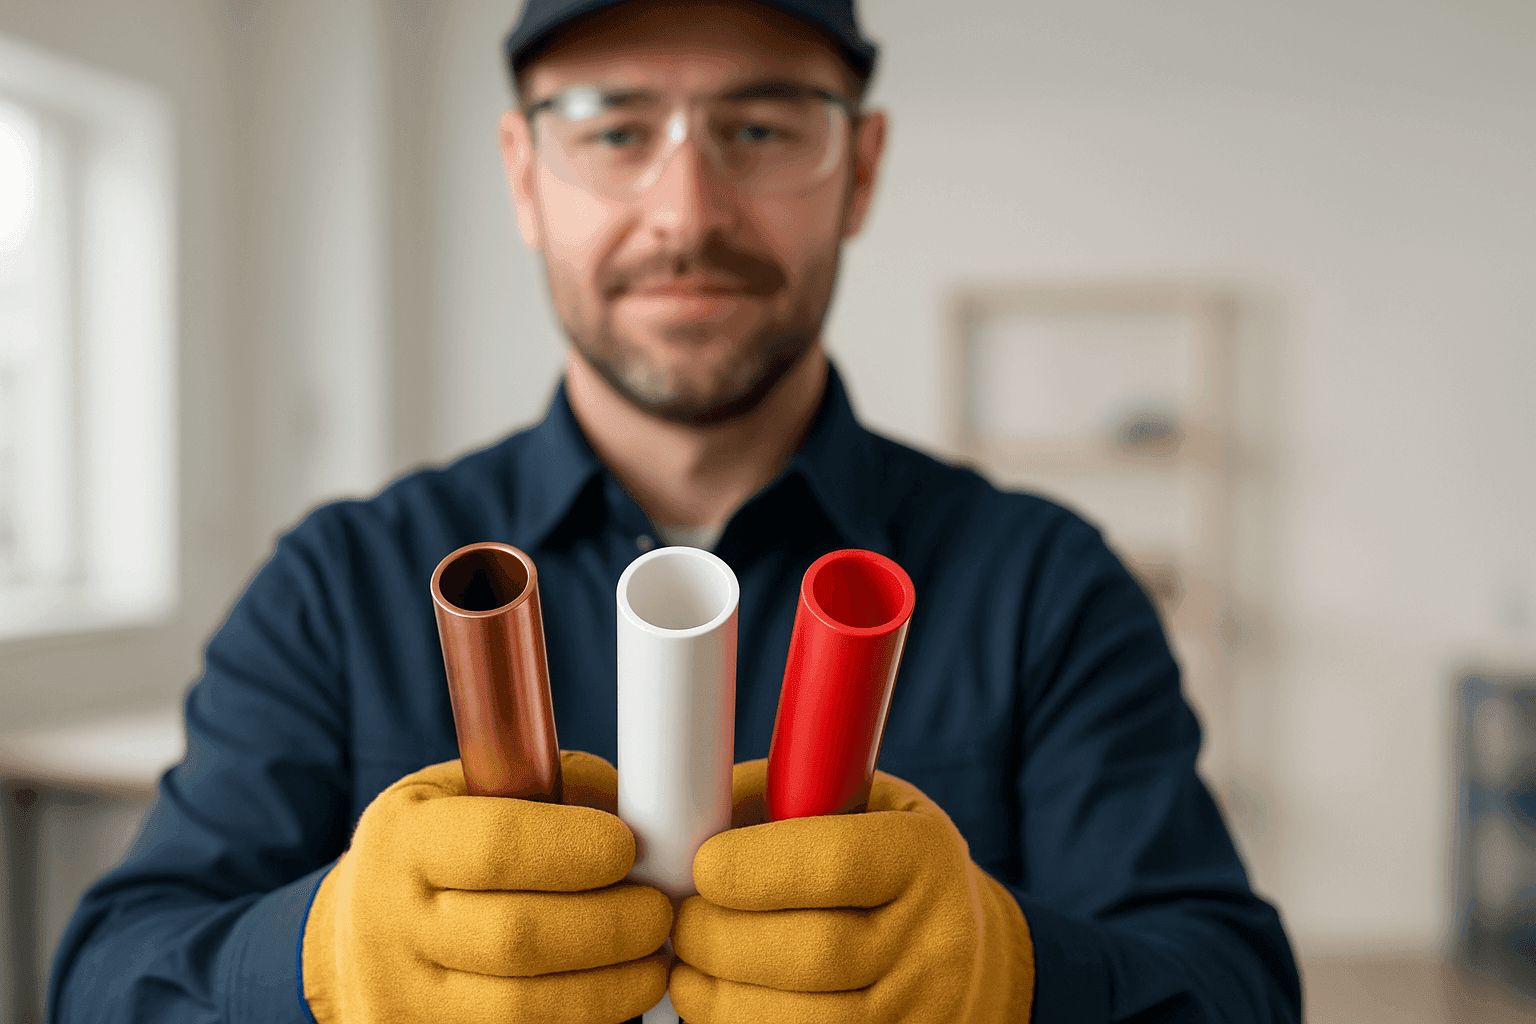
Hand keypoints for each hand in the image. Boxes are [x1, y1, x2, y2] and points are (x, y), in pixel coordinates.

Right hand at [302, 751, 670, 1023]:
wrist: (359, 936)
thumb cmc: (436, 852)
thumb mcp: (467, 793)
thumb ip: (548, 786)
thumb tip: (635, 805)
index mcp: (402, 841)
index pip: (496, 846)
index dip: (575, 849)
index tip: (628, 847)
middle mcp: (389, 923)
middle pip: (517, 937)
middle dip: (610, 925)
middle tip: (658, 911)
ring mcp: (402, 998)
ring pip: (522, 1008)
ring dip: (609, 986)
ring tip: (653, 960)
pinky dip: (581, 1021)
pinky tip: (615, 997)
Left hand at [670, 759, 1034, 1021]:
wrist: (957, 949)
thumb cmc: (875, 862)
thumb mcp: (849, 804)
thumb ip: (775, 800)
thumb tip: (683, 810)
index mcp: (924, 855)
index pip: (836, 863)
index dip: (753, 867)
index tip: (702, 865)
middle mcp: (936, 939)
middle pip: (815, 952)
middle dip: (722, 937)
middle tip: (682, 921)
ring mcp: (920, 1010)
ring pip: (804, 1020)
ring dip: (721, 998)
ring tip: (686, 968)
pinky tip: (715, 1005)